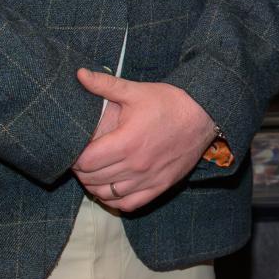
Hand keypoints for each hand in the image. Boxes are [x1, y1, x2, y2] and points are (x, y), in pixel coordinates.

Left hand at [71, 69, 218, 212]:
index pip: (86, 162)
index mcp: (126, 142)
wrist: (204, 115)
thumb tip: (80, 73)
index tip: (74, 150)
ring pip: (108, 195)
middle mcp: (136, 166)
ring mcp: (148, 179)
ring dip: (94, 186)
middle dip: (81, 171)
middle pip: (93, 179)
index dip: (74, 158)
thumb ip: (105, 84)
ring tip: (93, 174)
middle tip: (82, 160)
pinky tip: (111, 189)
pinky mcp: (160, 186)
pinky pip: (129, 204)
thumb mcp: (136, 90)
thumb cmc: (169, 102)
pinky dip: (115, 200)